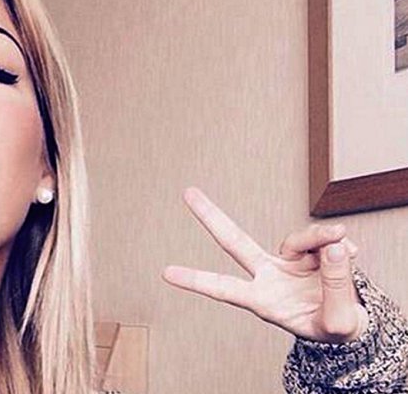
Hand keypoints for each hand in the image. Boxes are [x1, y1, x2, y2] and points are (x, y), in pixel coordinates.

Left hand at [162, 187, 368, 343]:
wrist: (356, 326)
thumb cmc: (335, 328)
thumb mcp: (337, 320)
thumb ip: (335, 285)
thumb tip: (332, 247)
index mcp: (263, 301)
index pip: (224, 289)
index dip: (196, 281)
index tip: (165, 273)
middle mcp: (269, 276)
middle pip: (234, 241)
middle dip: (211, 217)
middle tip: (188, 193)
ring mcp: (288, 262)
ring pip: (298, 238)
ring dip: (321, 236)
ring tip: (341, 245)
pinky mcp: (311, 252)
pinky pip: (323, 239)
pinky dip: (338, 244)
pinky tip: (350, 253)